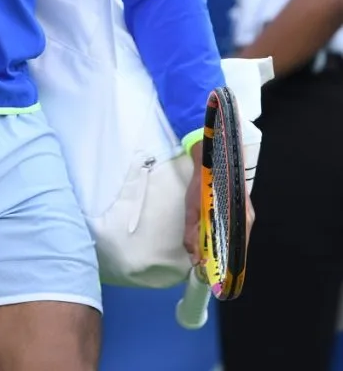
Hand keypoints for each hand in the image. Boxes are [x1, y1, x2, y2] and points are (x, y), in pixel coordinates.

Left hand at [182, 141, 255, 267]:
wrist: (211, 158)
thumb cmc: (203, 183)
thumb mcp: (193, 208)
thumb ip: (192, 232)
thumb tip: (194, 258)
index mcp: (239, 220)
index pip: (237, 253)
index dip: (228, 268)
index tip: (218, 281)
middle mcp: (246, 219)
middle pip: (238, 249)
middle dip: (226, 262)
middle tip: (212, 273)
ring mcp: (245, 215)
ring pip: (237, 241)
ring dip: (226, 251)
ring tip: (213, 262)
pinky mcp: (241, 211)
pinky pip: (236, 232)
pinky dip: (227, 240)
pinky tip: (217, 245)